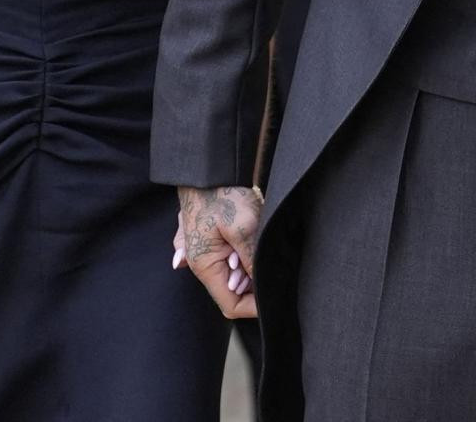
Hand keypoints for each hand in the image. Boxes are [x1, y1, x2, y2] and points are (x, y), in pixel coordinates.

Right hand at [176, 185, 262, 318]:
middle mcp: (202, 264)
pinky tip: (249, 239)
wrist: (209, 170)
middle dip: (254, 282)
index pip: (231, 305)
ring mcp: (206, 253)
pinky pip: (231, 260)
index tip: (274, 294)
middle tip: (265, 259)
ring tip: (255, 242)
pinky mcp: (212, 242)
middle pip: (234, 291)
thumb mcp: (244, 228)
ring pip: (234, 275)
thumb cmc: (222, 195)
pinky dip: (244, 255)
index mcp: (205, 266)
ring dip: (250, 266)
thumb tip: (261, 287)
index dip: (255, 306)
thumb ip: (251, 261)